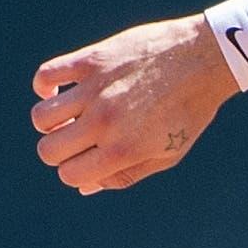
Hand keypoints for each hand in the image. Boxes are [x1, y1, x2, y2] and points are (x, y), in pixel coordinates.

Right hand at [30, 16, 235, 193]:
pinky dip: (44, 87)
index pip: (70, 175)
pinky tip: (59, 92)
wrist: (206, 60)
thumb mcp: (168, 153)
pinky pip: (45, 76)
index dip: (76, 173)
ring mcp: (95, 90)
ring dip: (51, 122)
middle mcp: (104, 122)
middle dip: (58, 152)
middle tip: (78, 140)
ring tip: (71, 115)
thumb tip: (84, 188)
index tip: (88, 160)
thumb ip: (125, 175)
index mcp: (124, 150)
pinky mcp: (91, 60)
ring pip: (41, 117)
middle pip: (48, 150)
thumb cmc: (190, 111)